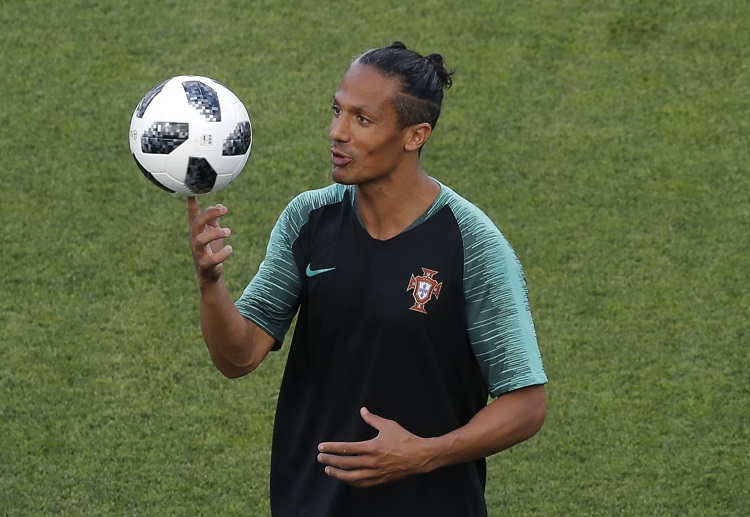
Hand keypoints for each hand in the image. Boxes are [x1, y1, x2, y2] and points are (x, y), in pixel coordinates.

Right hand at [187, 196, 232, 283]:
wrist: (209, 272)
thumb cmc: (210, 249)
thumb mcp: (212, 231)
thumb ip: (214, 219)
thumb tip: (219, 206)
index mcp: (197, 231)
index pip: (193, 214)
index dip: (192, 203)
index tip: (192, 192)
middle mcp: (195, 239)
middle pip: (197, 223)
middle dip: (209, 214)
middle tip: (224, 210)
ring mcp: (198, 252)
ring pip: (201, 240)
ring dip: (216, 233)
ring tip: (228, 231)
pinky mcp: (205, 264)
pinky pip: (213, 259)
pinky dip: (223, 253)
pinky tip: (229, 248)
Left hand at [317, 407, 432, 487]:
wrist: (419, 456)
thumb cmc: (404, 439)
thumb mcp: (388, 425)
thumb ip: (373, 419)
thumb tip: (362, 410)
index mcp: (372, 447)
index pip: (346, 449)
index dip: (332, 448)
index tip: (321, 447)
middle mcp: (371, 462)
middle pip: (345, 463)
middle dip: (330, 461)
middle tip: (320, 458)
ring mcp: (375, 472)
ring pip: (351, 477)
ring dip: (337, 473)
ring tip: (328, 470)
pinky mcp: (380, 479)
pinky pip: (362, 483)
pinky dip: (351, 481)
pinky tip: (346, 478)